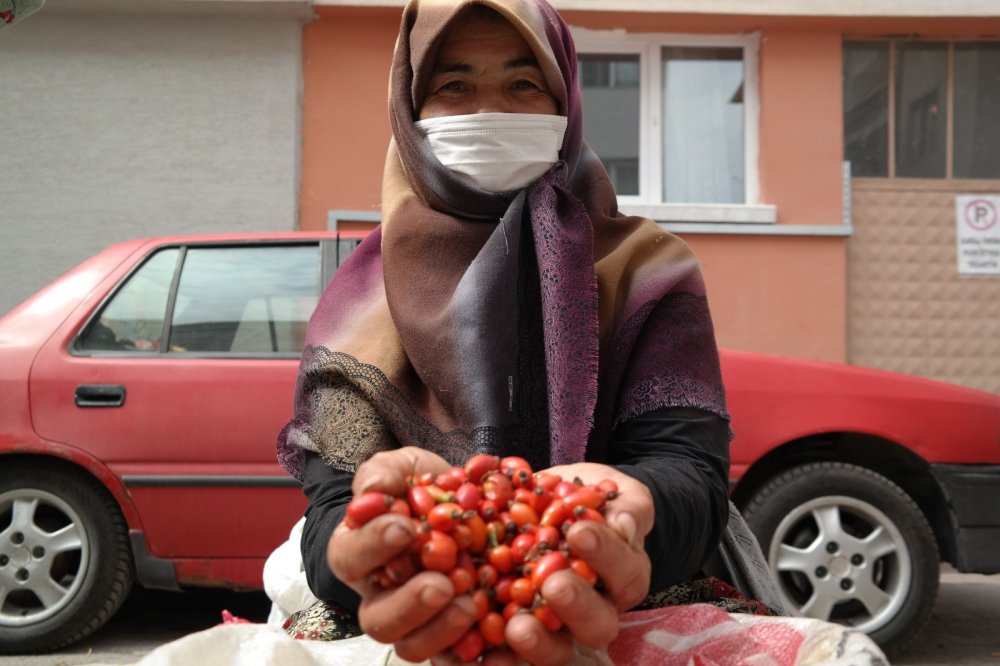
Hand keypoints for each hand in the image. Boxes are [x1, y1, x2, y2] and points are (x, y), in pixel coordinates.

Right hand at [326, 447, 479, 662]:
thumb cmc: (420, 486)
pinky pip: (455, 656)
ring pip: (412, 645)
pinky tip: (494, 630)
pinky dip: (472, 648)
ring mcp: (416, 620)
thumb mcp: (401, 468)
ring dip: (440, 631)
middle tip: (441, 583)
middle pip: (378, 618)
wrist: (461, 501)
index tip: (404, 527)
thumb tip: (373, 490)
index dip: (373, 545)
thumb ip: (382, 474)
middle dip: (409, 603)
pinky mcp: (452, 634)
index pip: (351, 557)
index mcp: (359, 554)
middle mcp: (381, 595)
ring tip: (470, 604)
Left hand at [496, 463, 653, 665]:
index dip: (605, 555)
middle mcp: (596, 609)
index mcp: (624, 576)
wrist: (562, 505)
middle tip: (554, 584)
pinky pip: (511, 654)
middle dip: (576, 606)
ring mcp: (559, 625)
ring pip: (557, 648)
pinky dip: (496, 656)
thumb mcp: (619, 496)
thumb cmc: (595, 500)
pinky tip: (480, 654)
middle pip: (596, 624)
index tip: (580, 531)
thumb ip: (627, 509)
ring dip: (538, 642)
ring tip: (517, 627)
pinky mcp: (521, 629)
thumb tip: (623, 526)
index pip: (623, 573)